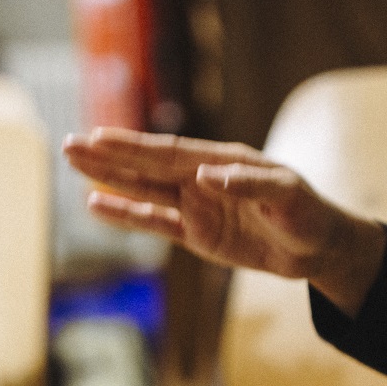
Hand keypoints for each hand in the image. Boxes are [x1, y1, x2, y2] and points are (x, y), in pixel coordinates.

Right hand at [63, 128, 386, 314]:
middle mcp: (201, 178)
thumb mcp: (287, 196)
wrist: (318, 247)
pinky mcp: (196, 234)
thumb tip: (207, 175)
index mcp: (222, 160)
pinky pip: (154, 222)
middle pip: (146, 166)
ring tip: (73, 164)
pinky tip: (97, 205)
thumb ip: (248, 184)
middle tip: (69, 143)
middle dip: (108, 155)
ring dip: (109, 178)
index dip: (134, 147)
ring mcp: (195, 205)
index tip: (100, 138)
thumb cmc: (308, 213)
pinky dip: (127, 214)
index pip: (169, 153)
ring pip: (143, 190)